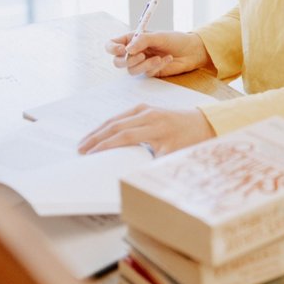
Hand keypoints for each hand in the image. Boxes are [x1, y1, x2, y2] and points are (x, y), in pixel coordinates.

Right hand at [77, 104, 214, 156]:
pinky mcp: (144, 107)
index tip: (91, 155)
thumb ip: (153, 163)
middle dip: (97, 138)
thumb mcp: (174, 157)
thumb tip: (131, 175)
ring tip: (84, 142)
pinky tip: (98, 133)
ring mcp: (146, 109)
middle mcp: (149, 115)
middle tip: (80, 149)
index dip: (106, 145)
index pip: (125, 136)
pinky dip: (108, 124)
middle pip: (116, 125)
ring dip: (99, 130)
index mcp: (157, 128)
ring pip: (116, 119)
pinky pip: (122, 115)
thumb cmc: (189, 142)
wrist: (203, 123)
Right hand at [105, 29, 212, 78]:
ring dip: (145, 65)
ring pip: (131, 70)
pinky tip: (167, 59)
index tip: (122, 50)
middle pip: (117, 62)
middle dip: (128, 61)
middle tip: (142, 56)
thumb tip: (127, 49)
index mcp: (132, 39)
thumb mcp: (158, 36)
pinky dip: (156, 67)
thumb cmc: (174, 39)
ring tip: (159, 58)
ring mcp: (141, 63)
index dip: (113, 48)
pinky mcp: (150, 72)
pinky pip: (146, 73)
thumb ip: (142, 41)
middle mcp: (134, 52)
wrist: (191, 51)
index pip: (112, 44)